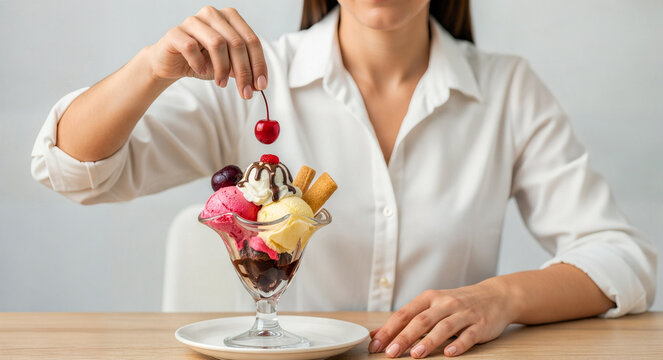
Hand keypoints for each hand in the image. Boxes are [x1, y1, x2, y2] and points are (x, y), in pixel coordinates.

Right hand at [147, 6, 266, 98]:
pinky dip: (199, 63)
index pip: (251, 40)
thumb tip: (258, 85)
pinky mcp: (175, 33)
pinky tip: (201, 71)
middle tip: (245, 92)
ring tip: (221, 84)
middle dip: (244, 71)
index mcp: (230, 18)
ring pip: (217, 42)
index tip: (260, 86)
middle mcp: (213, 14)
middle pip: (237, 42)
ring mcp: (193, 21)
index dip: (258, 64)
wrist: (171, 63)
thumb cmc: (202, 61)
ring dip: (222, 68)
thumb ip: (243, 71)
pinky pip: (191, 47)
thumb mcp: (228, 67)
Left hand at [369, 280, 517, 357]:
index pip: (404, 314)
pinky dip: (459, 344)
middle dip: (404, 337)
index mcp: (429, 298)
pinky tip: (450, 353)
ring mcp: (463, 313)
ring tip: (416, 354)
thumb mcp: (432, 305)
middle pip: (421, 321)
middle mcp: (445, 303)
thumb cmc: (457, 303)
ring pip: (443, 327)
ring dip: (429, 341)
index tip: (376, 344)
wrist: (495, 296)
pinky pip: (468, 335)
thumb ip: (407, 319)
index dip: (389, 329)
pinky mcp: (480, 324)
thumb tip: (377, 334)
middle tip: (390, 352)